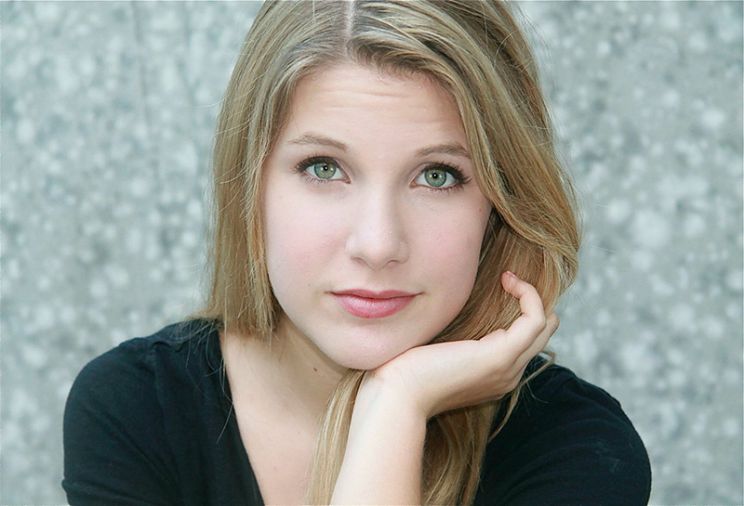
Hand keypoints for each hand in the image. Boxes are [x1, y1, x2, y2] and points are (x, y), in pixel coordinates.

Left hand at [361, 271, 558, 419]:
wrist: (397, 395)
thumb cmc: (405, 372)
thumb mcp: (437, 351)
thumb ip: (453, 339)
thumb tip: (450, 314)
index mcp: (494, 376)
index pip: (525, 342)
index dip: (520, 311)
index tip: (499, 286)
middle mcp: (508, 376)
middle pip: (542, 333)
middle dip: (531, 302)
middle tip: (507, 280)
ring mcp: (507, 368)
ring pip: (544, 325)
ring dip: (531, 295)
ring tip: (508, 278)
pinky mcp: (499, 356)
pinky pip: (535, 320)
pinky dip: (529, 296)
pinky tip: (507, 280)